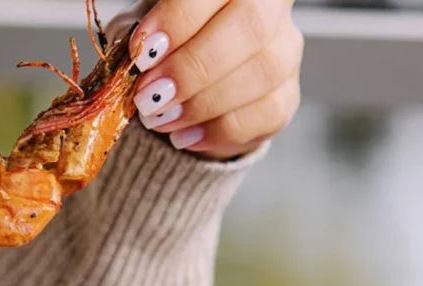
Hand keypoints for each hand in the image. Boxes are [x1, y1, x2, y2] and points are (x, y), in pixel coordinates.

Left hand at [114, 0, 301, 160]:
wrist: (185, 89)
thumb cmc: (164, 47)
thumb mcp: (144, 30)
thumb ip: (139, 33)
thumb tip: (135, 51)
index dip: (180, 19)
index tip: (143, 53)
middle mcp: (270, 8)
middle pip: (251, 26)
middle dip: (193, 67)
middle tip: (148, 96)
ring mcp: (284, 51)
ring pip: (263, 72)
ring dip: (202, 103)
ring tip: (158, 119)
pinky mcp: (286, 96)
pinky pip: (267, 114)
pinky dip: (219, 130)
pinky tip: (184, 136)